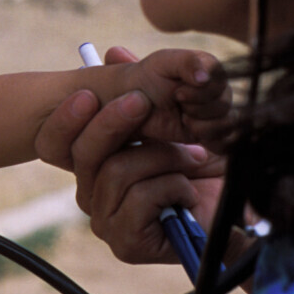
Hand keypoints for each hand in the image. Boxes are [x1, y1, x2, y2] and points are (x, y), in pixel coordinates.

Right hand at [37, 67, 226, 265]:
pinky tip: (189, 194)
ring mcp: (105, 221)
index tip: (87, 94)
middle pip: (83, 153)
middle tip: (140, 101)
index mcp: (93, 168)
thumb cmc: (205, 172)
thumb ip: (139, 90)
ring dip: (164, 160)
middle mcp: (91, 194)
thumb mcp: (171, 123)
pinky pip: (138, 199)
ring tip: (193, 160)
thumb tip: (114, 51)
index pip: (56, 143)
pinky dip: (172, 188)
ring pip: (117, 171)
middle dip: (113, 123)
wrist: (237, 220)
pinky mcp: (125, 243)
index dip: (65, 119)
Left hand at [122, 47, 231, 148]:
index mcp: (210, 68)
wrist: (134, 101)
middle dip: (196, 108)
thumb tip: (205, 78)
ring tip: (182, 117)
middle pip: (224, 103)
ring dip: (201, 124)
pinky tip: (189, 129)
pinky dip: (208, 137)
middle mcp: (218, 89)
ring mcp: (216, 111)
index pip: (220, 80)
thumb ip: (185, 62)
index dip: (199, 91)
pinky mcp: (211, 130)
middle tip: (177, 104)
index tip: (177, 93)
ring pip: (227, 122)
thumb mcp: (162, 62)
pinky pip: (226, 139)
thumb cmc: (149, 77)